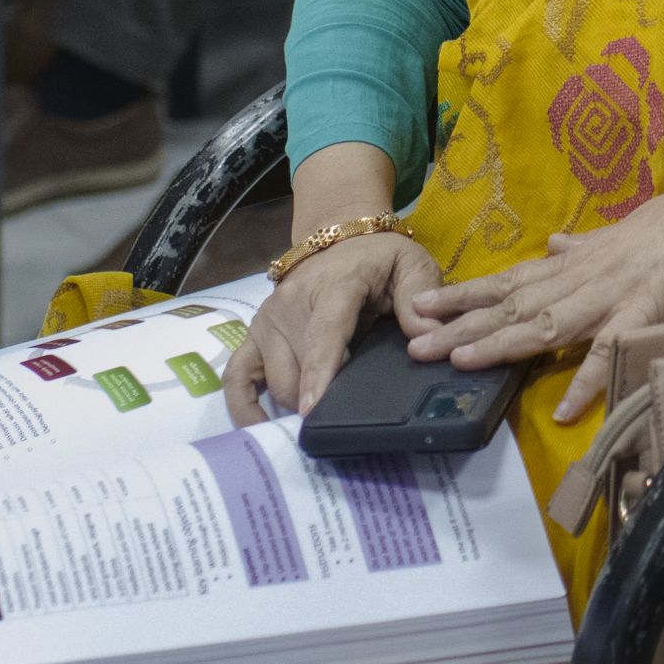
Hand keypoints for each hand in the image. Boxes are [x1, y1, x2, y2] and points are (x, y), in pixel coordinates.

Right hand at [227, 231, 445, 423]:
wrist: (338, 235)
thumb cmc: (378, 258)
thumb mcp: (409, 264)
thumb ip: (419, 295)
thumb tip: (428, 336)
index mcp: (332, 287)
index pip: (323, 334)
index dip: (317, 371)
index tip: (313, 407)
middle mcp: (291, 305)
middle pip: (295, 370)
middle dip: (316, 404)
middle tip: (343, 427)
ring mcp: (267, 321)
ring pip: (274, 380)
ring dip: (294, 406)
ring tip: (318, 428)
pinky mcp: (253, 334)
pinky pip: (236, 375)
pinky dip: (242, 405)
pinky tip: (259, 428)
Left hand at [400, 157, 663, 420]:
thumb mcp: (620, 232)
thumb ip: (584, 245)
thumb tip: (554, 243)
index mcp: (575, 262)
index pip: (509, 280)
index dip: (464, 295)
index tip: (422, 306)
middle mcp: (582, 277)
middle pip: (512, 305)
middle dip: (462, 326)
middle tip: (414, 345)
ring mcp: (612, 294)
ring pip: (546, 322)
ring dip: (502, 344)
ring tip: (461, 362)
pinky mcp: (648, 310)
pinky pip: (612, 351)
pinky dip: (587, 380)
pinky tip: (563, 408)